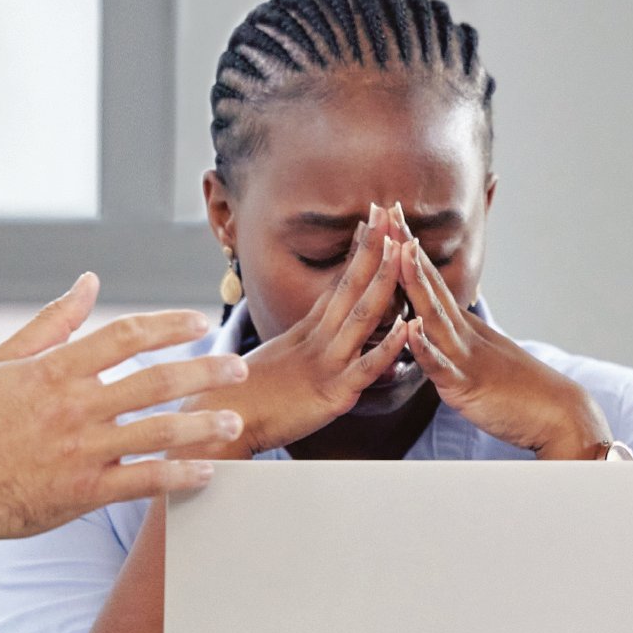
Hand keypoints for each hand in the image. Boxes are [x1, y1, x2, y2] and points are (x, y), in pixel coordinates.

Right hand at [0, 274, 248, 545]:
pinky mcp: (83, 492)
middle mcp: (74, 407)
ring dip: (202, 425)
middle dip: (205, 371)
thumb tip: (88, 282)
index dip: (168, 325)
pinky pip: (143, 481)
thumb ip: (51, 322)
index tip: (198, 322)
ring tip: (235, 422)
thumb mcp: (2, 362)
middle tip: (239, 369)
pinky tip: (207, 471)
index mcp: (55, 370)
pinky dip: (178, 475)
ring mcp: (81, 451)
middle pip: (155, 380)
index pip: (125, 336)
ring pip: (157, 432)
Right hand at [183, 206, 414, 454]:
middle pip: (351, 286)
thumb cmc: (242, 396)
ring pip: (362, 316)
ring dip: (384, 280)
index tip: (372, 220)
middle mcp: (318, 340)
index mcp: (306, 332)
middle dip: (374, 248)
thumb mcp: (274, 360)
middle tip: (390, 211)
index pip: (338, 283)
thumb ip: (297, 344)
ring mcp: (327, 363)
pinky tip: (409, 328)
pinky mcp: (333, 393)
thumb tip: (308, 331)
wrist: (223, 421)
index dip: (358, 252)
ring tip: (402, 248)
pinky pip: (365, 368)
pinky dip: (388, 347)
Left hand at [394, 203, 609, 456]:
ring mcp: (465, 357)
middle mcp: (463, 333)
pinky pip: (442, 366)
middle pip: (431, 284)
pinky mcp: (467, 386)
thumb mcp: (480, 358)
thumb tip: (435, 328)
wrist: (557, 415)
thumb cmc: (518, 391)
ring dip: (416, 283)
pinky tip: (411, 328)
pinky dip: (426, 347)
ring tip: (399, 252)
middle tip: (388, 210)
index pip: (430, 281)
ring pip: (436, 315)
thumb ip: (456, 342)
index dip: (409, 249)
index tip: (391, 215)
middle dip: (406, 249)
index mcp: (462, 328)